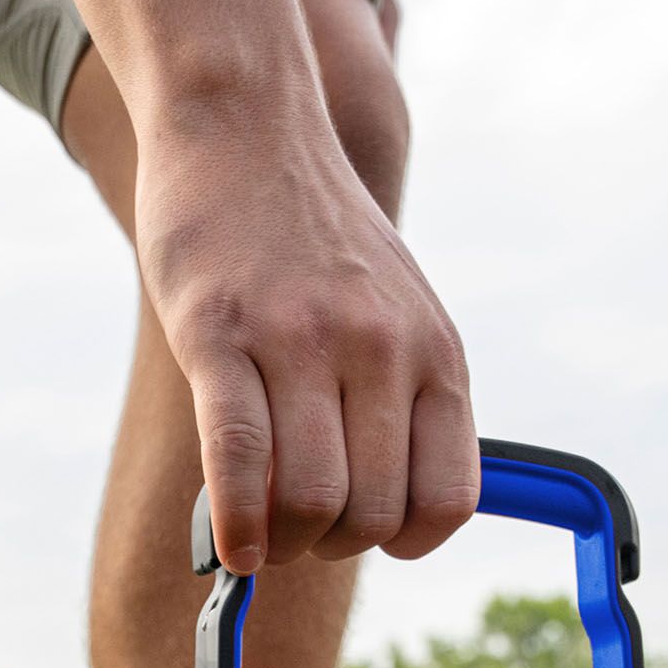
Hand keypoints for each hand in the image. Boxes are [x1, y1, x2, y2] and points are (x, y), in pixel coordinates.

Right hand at [136, 108, 477, 574]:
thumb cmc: (310, 235)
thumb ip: (395, 396)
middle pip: (370, 514)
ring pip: (309, 501)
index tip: (363, 529)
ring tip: (258, 531)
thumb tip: (372, 509)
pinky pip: (238, 461)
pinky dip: (236, 525)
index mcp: (433, 349)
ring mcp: (300, 340)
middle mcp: (379, 347)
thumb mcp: (392, 306)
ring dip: (280, 544)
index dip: (403, 540)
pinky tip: (228, 546)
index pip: (447, 498)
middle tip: (294, 528)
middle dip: (329, 545)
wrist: (243, 121)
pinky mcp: (220, 336)